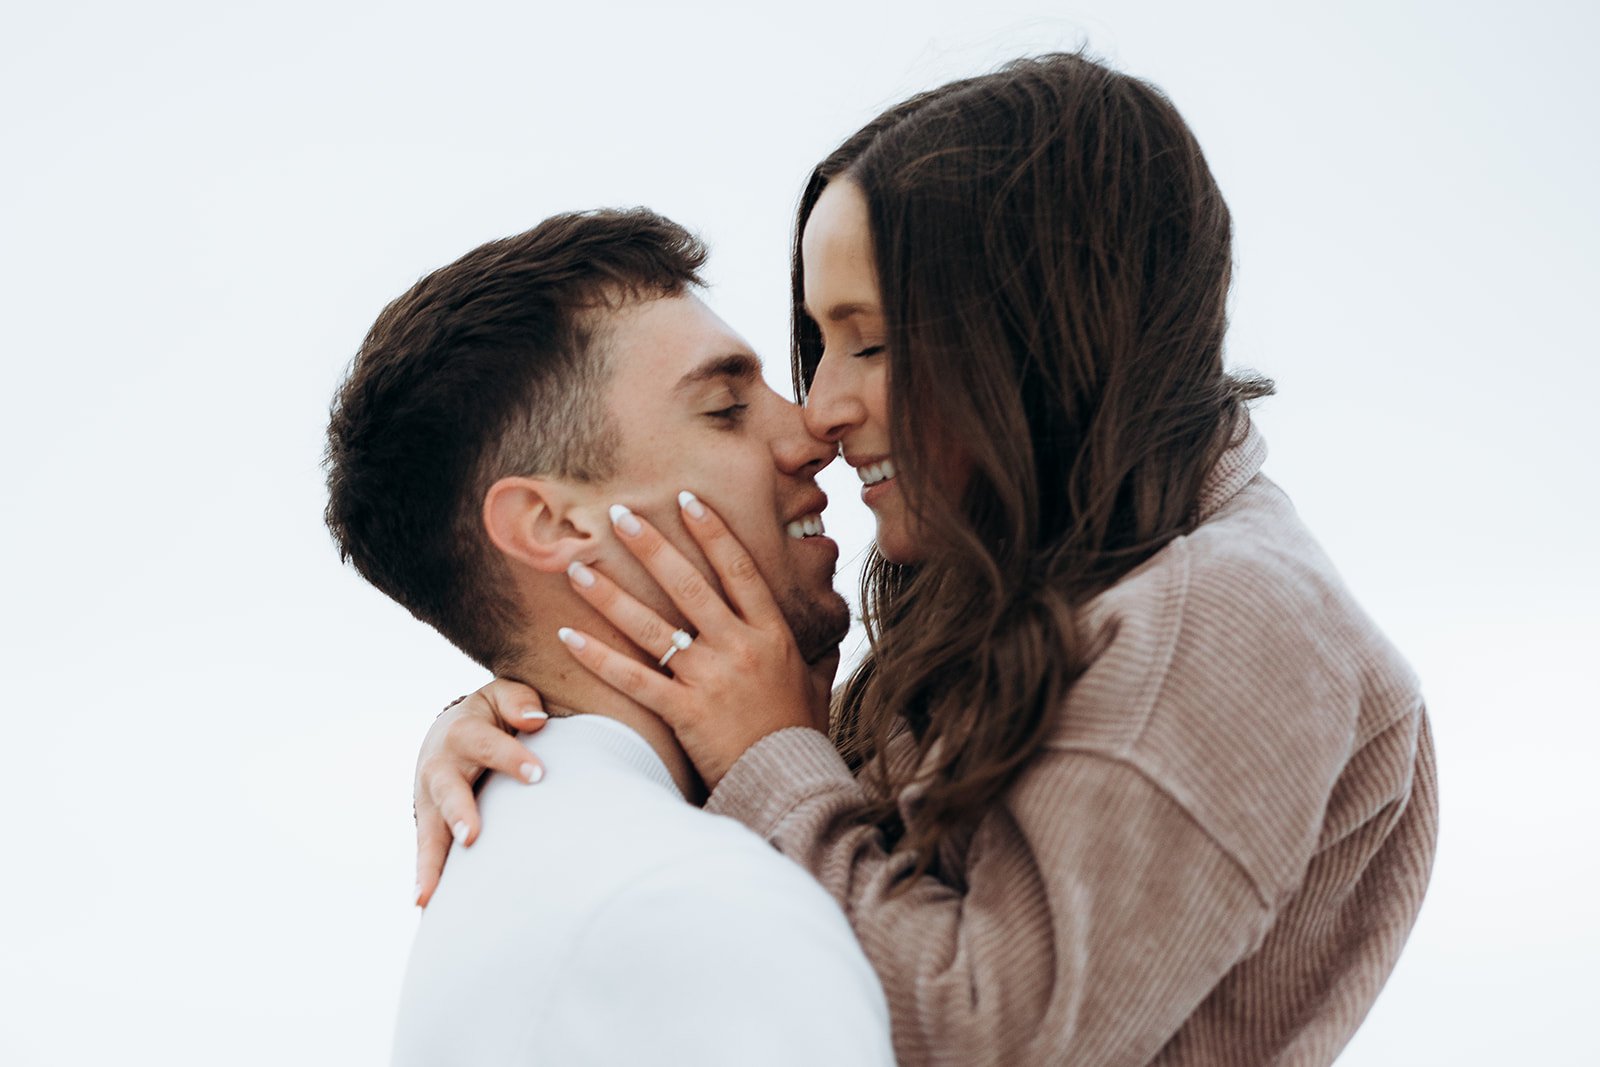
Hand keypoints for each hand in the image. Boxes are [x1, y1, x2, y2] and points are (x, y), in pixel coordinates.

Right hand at [413, 678, 547, 905]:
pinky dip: (425, 880)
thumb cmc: (491, 715)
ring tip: (430, 895)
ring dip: (432, 861)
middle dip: (458, 812)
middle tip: (471, 836)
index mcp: (463, 732)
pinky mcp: (429, 824)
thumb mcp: (503, 696)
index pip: (488, 745)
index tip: (538, 775)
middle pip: (447, 790)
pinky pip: (426, 853)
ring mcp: (430, 800)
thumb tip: (535, 720)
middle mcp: (440, 767)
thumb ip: (519, 702)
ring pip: (429, 831)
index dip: (511, 758)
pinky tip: (426, 908)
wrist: (449, 731)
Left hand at [557, 493, 819, 790]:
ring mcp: (710, 678)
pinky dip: (598, 657)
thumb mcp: (817, 687)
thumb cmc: (800, 734)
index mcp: (771, 634)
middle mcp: (739, 647)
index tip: (686, 499)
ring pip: (652, 626)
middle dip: (651, 546)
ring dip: (611, 595)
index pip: (739, 569)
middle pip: (688, 585)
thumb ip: (818, 658)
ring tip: (577, 568)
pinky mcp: (684, 711)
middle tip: (620, 515)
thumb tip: (831, 643)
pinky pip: (633, 679)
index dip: (712, 532)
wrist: (789, 782)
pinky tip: (568, 636)